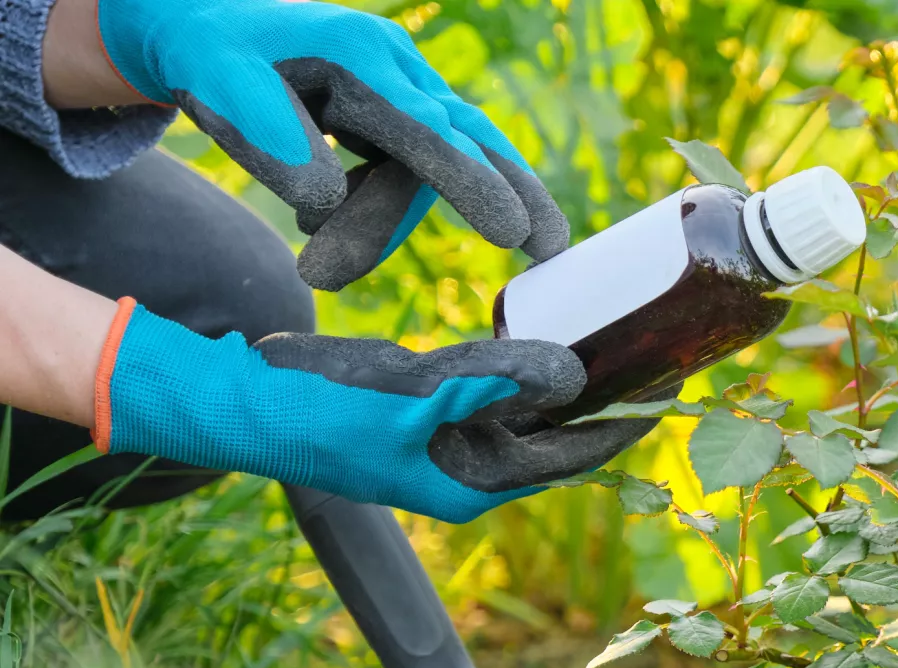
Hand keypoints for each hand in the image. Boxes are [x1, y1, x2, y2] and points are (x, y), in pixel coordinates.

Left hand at [90, 0, 567, 290]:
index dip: (471, 180)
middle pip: (465, 138)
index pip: (429, 127)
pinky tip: (322, 226)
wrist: (205, 23)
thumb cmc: (210, 57)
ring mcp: (402, 86)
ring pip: (430, 166)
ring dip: (382, 225)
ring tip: (315, 269)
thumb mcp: (219, 88)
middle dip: (507, 192)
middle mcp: (395, 65)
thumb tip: (324, 201)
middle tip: (548, 249)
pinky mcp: (398, 111)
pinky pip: (414, 166)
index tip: (511, 231)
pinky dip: (382, 209)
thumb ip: (271, 141)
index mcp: (359, 55)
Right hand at [94, 299, 656, 522]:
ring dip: (574, 376)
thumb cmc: (321, 414)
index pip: (572, 457)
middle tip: (664, 352)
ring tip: (625, 337)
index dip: (624, 424)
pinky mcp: (433, 401)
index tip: (673, 390)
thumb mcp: (414, 398)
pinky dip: (527, 359)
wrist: (248, 400)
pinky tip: (560, 330)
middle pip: (562, 433)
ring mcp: (452, 434)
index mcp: (475, 483)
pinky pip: (497, 381)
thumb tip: (573, 377)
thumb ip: (493, 385)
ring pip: (533, 405)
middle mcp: (473, 465)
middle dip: (609, 397)